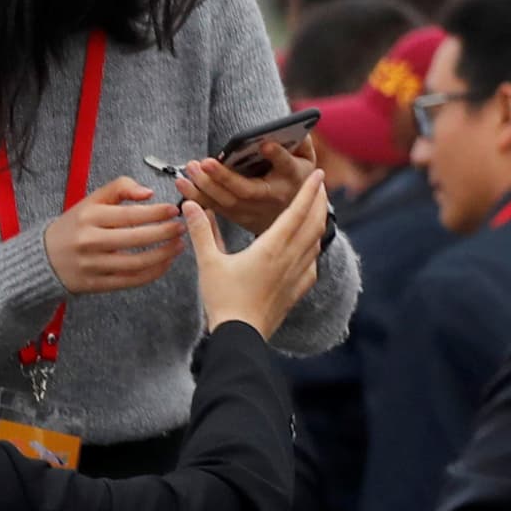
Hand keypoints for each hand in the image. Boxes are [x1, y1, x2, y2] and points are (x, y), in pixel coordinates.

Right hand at [44, 176, 184, 295]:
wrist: (43, 258)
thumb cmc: (74, 225)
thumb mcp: (91, 200)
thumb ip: (120, 188)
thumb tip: (148, 193)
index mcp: (89, 217)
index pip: (130, 215)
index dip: (157, 213)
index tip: (174, 210)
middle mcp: (90, 241)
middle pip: (137, 239)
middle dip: (166, 233)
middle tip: (183, 227)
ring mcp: (92, 265)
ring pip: (137, 263)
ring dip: (164, 255)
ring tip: (179, 245)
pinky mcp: (96, 284)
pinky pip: (130, 281)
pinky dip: (153, 273)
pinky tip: (165, 263)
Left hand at [178, 139, 314, 232]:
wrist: (293, 215)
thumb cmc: (296, 178)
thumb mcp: (306, 160)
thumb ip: (300, 143)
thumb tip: (285, 129)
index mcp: (292, 178)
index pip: (286, 165)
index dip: (277, 155)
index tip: (265, 143)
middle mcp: (271, 198)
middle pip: (246, 189)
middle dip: (223, 177)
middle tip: (204, 162)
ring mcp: (253, 211)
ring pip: (226, 202)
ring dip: (204, 188)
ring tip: (188, 171)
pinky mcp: (238, 218)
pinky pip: (215, 209)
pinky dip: (197, 198)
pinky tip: (183, 185)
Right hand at [184, 163, 329, 334]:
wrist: (240, 336)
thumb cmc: (223, 300)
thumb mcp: (208, 263)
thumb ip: (201, 232)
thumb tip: (189, 205)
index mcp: (272, 248)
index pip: (297, 212)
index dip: (309, 191)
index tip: (318, 173)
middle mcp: (290, 258)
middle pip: (314, 223)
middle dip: (320, 201)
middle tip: (321, 184)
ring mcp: (297, 275)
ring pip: (315, 242)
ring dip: (318, 222)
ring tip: (317, 209)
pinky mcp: (297, 290)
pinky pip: (312, 263)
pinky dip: (313, 247)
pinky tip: (309, 247)